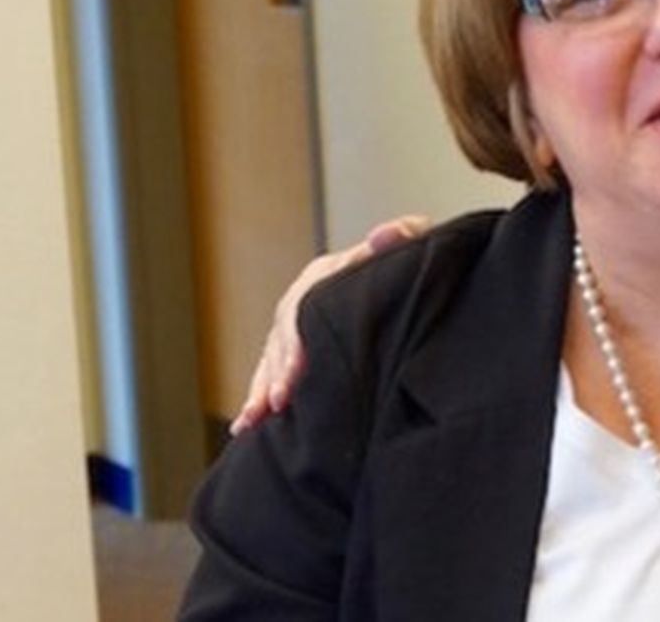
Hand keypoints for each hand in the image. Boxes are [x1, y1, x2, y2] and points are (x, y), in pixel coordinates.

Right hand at [229, 215, 430, 434]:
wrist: (407, 275)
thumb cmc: (408, 262)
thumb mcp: (412, 244)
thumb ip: (404, 234)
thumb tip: (384, 234)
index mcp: (325, 274)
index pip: (301, 306)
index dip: (297, 338)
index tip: (298, 367)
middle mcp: (304, 299)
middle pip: (281, 337)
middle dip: (277, 371)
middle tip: (278, 401)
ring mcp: (298, 325)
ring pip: (270, 359)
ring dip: (260, 390)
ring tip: (251, 421)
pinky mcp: (299, 349)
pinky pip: (272, 373)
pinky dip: (259, 396)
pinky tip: (246, 425)